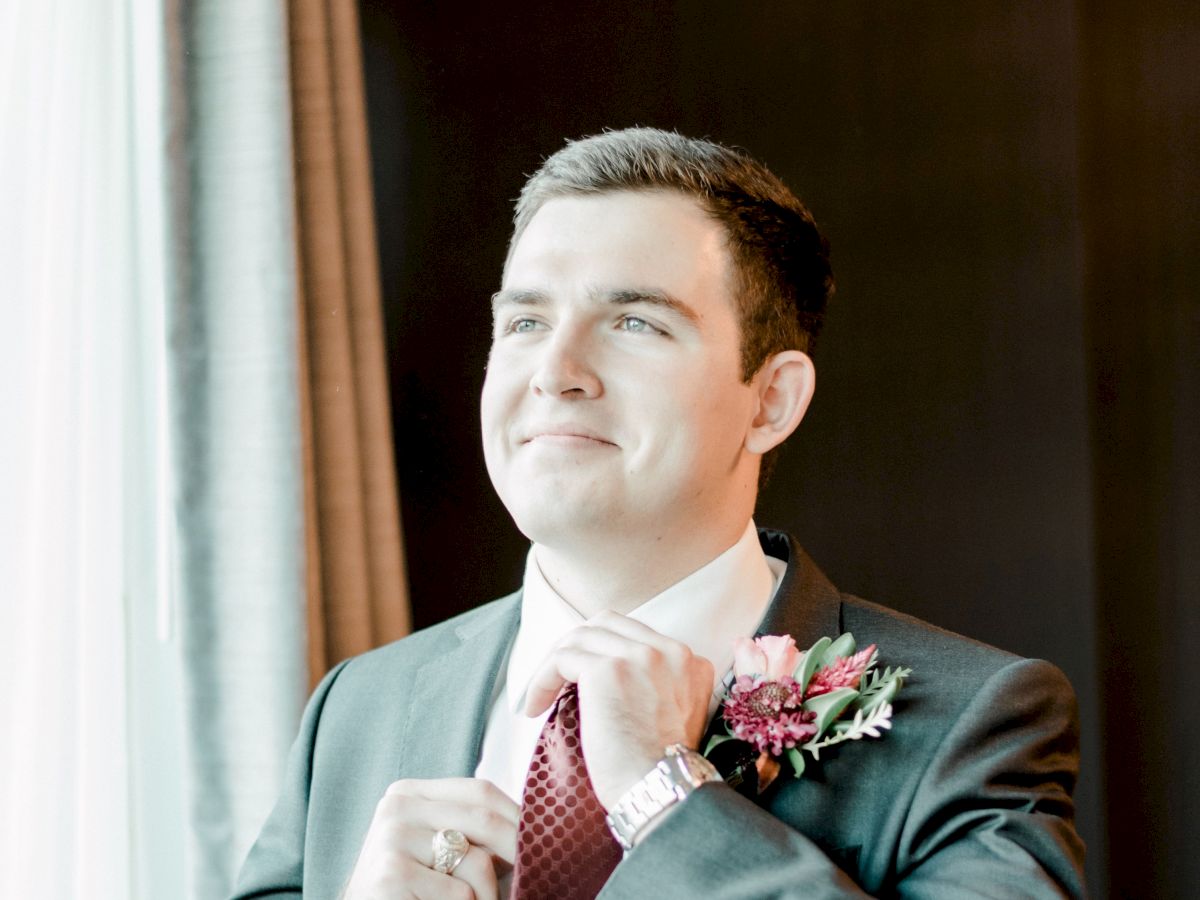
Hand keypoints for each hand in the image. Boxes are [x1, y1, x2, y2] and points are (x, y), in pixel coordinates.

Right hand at [342, 778, 517, 899]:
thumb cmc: (413, 892)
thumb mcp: (441, 851)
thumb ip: (472, 830)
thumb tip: (534, 824)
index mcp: (409, 793)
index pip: (480, 791)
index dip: (517, 814)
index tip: (544, 835)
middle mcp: (396, 806)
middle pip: (483, 820)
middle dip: (517, 851)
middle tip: (533, 872)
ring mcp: (390, 837)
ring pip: (476, 861)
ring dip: (489, 894)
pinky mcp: (392, 873)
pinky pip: (460, 893)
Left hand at [524, 611, 714, 809]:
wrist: (662, 792)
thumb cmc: (661, 772)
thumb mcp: (676, 717)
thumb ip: (657, 687)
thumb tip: (612, 684)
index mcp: (690, 661)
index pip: (635, 635)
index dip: (603, 652)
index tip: (584, 680)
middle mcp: (669, 650)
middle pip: (607, 624)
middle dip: (577, 646)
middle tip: (557, 677)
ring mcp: (639, 655)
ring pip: (581, 637)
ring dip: (554, 664)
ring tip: (540, 695)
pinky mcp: (607, 669)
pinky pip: (561, 658)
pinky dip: (542, 679)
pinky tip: (535, 706)